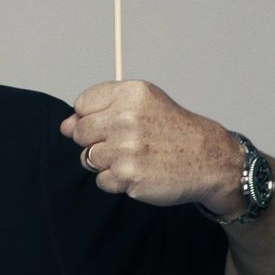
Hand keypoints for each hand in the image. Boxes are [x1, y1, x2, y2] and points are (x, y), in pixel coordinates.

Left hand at [60, 80, 240, 211]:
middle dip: (94, 140)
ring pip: (87, 158)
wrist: (209, 159)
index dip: (92, 117)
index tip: (112, 123)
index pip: (81, 105)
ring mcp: (126, 149)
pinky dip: (116, 180)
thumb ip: (102, 107)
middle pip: (78, 132)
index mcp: (130, 94)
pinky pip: (101, 180)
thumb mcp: (145, 102)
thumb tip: (65, 125)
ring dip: (106, 162)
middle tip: (123, 143)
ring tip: (134, 157)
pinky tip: (138, 172)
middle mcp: (126, 118)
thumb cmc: (175, 131)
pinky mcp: (128, 176)